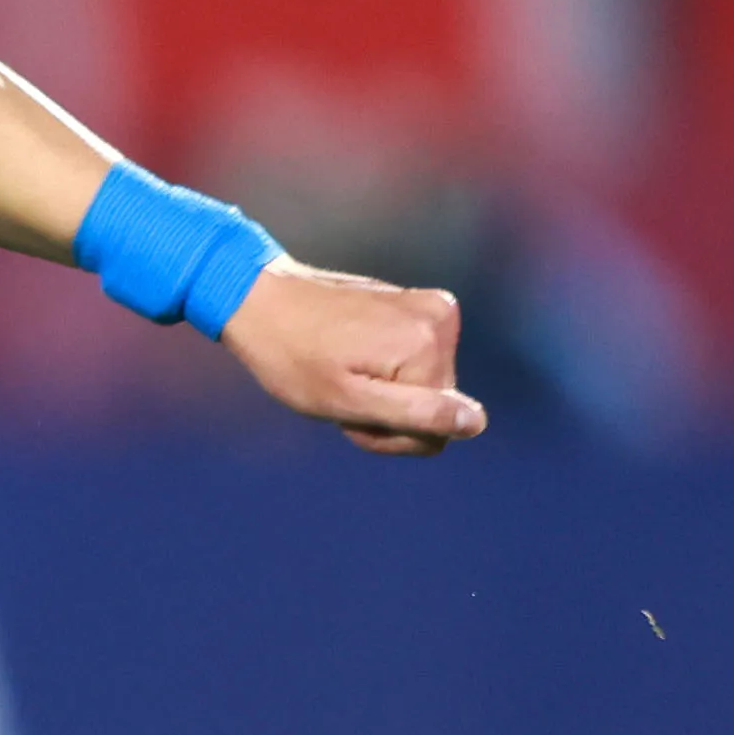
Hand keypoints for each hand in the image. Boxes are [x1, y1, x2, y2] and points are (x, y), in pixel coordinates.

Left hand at [222, 259, 485, 455]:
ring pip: (426, 387)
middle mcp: (442, 319)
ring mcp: (432, 306)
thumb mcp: (347, 401)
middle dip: (387, 415)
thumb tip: (476, 423)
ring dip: (383, 395)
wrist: (257, 298)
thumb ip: (415, 415)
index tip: (349, 415)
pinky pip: (418, 362)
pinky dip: (384, 371)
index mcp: (428, 345)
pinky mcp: (417, 303)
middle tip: (340, 396)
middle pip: (436, 407)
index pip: (438, 431)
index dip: (390, 436)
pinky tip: (348, 358)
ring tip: (340, 375)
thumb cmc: (291, 357)